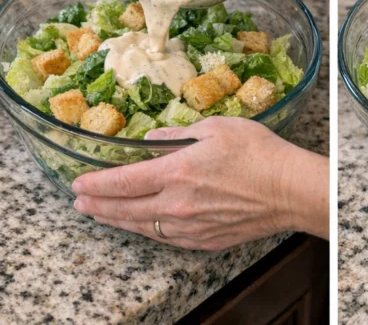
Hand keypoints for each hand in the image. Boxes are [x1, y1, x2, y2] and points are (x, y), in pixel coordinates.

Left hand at [72, 117, 328, 249]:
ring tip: (101, 214)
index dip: (97, 183)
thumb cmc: (258, 152)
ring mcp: (190, 227)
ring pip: (142, 228)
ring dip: (117, 220)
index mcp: (178, 172)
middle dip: (97, 205)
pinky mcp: (204, 240)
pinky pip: (165, 239)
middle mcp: (177, 205)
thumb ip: (178, 134)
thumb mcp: (216, 127)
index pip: (125, 181)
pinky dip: (146, 231)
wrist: (288, 189)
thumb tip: (150, 141)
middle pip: (125, 209)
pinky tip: (141, 225)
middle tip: (79, 201)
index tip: (79, 182)